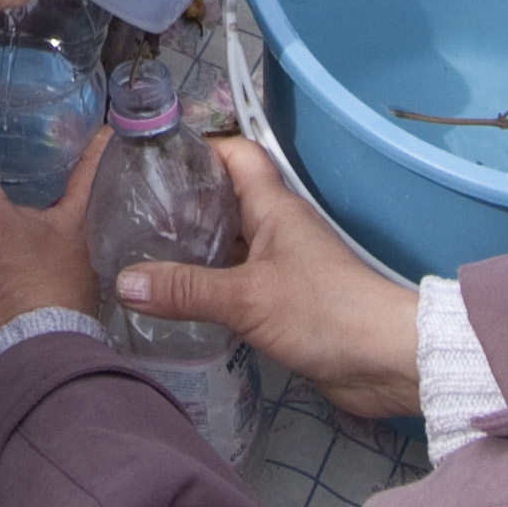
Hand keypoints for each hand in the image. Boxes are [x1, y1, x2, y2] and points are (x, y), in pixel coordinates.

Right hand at [103, 137, 417, 416]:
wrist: (383, 360)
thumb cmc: (324, 310)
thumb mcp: (246, 297)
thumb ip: (185, 290)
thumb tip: (123, 282)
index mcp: (273, 206)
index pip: (235, 154)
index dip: (198, 147)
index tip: (153, 159)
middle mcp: (277, 227)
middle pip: (225, 198)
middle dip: (184, 201)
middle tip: (133, 213)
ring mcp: (281, 264)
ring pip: (229, 242)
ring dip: (194, 246)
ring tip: (143, 252)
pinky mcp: (282, 300)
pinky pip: (237, 280)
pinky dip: (208, 283)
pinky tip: (177, 297)